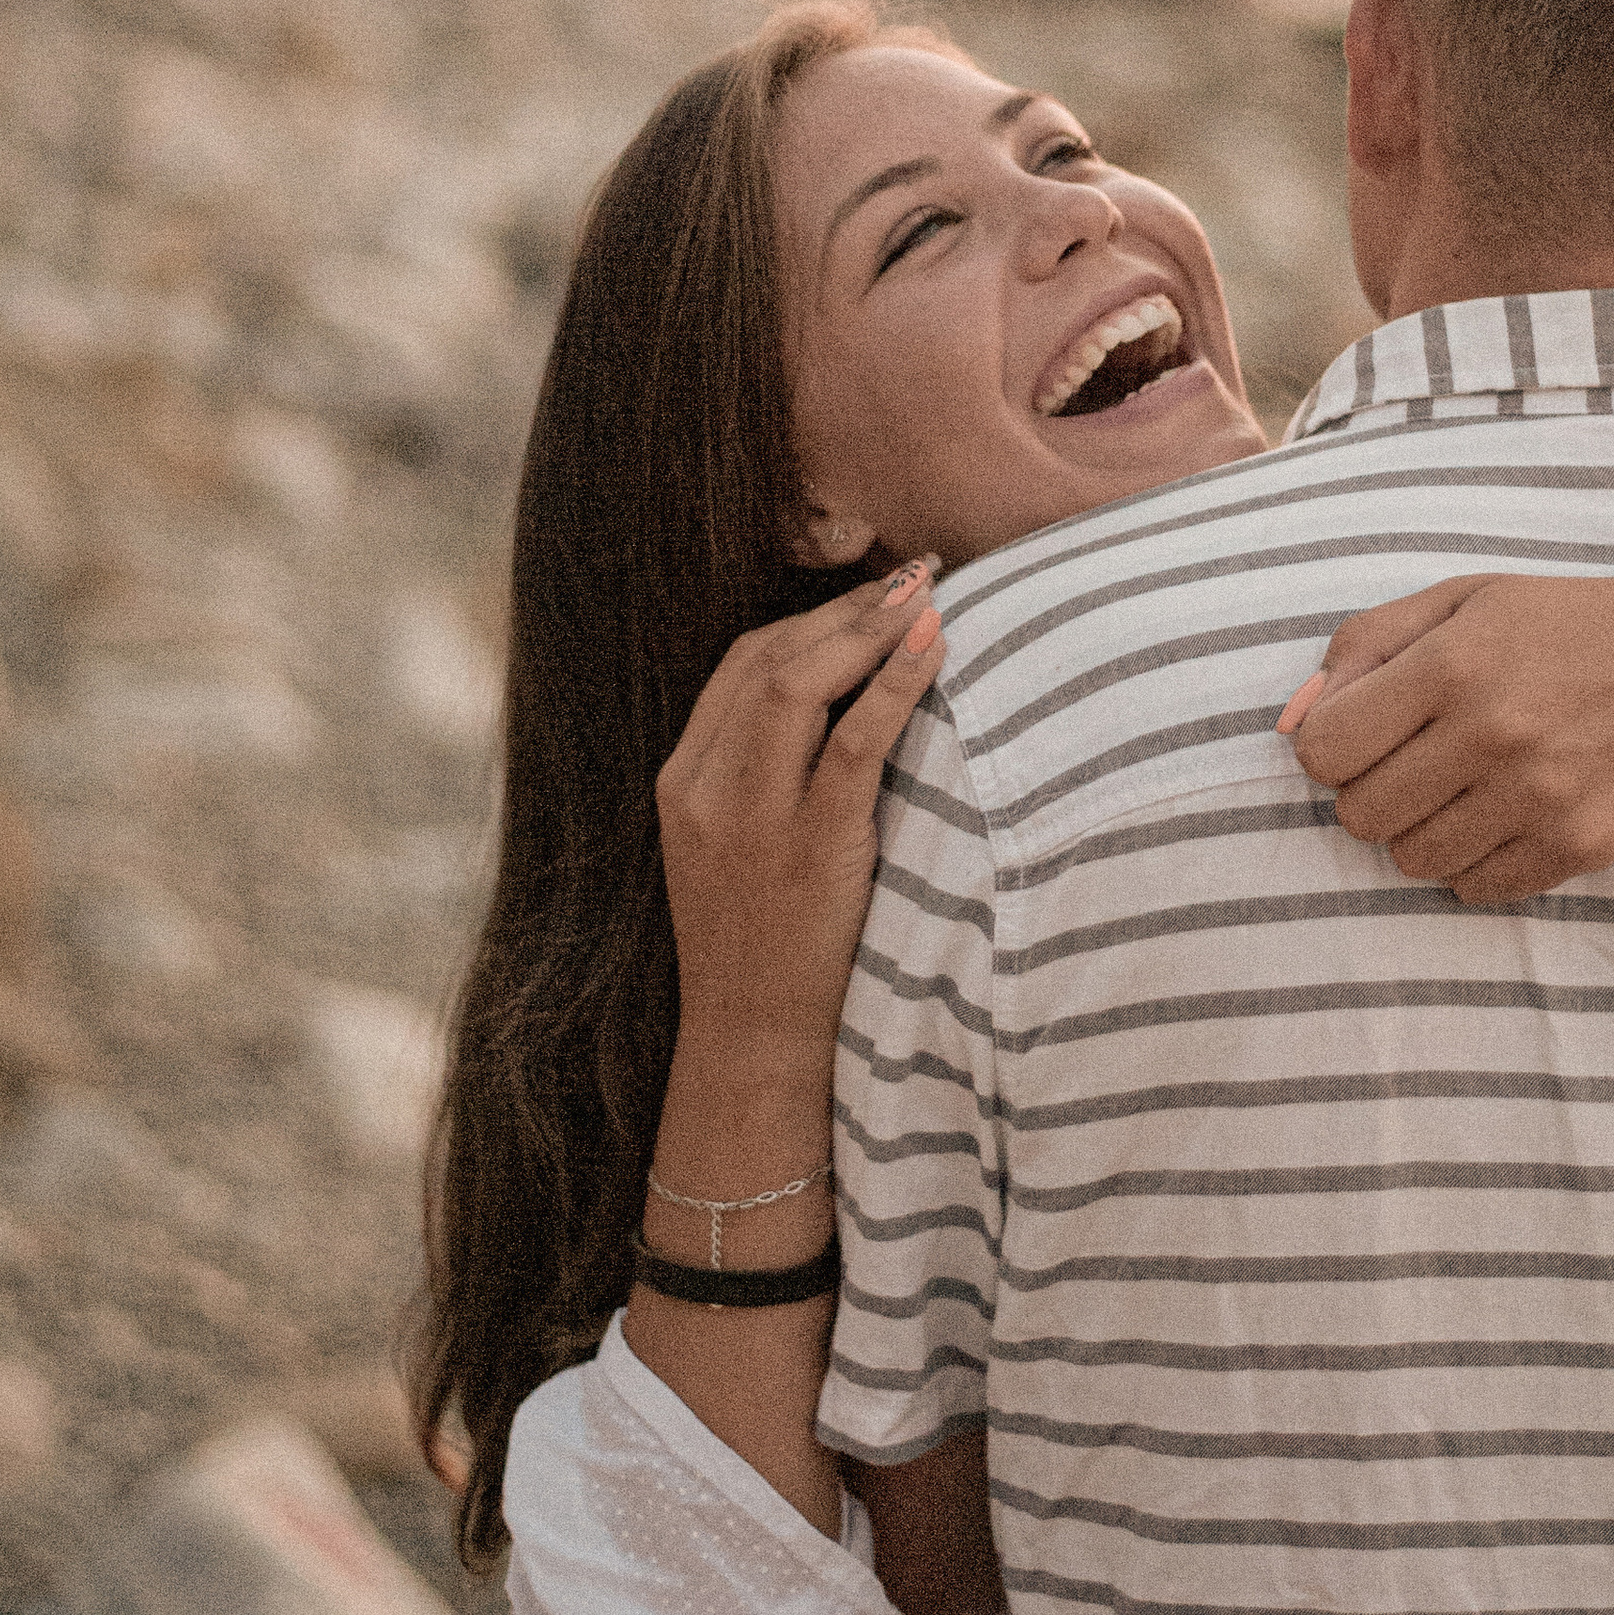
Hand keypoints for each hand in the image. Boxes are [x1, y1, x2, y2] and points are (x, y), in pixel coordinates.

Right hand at [653, 564, 944, 1104]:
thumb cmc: (761, 944)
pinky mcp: (808, 849)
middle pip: (768, 659)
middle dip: (843, 608)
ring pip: (797, 684)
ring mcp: (752, 818)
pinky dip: (894, 684)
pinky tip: (932, 647)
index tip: (870, 593)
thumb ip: (761, 774)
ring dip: (867, 628)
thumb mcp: (732, 847)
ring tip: (925, 593)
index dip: (811, 616)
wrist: (751, 1041)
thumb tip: (837, 699)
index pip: (742, 665)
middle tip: (912, 573)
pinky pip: (851, 745)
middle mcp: (706, 788)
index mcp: (682, 780)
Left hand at [1279, 503, 1613, 906]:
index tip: (1365, 734)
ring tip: (1462, 787)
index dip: (1329, 747)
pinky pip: (1475, 889)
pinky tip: (1504, 813)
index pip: (1322, 750)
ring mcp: (1539, 797)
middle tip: (1417, 761)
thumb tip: (1285, 728)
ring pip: (1411, 861)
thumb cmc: (1557, 624)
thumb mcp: (1458, 603)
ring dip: (1420, 831)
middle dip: (1371, 791)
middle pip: (1359, 815)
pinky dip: (1473, 861)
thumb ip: (1362, 649)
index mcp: (1451, 665)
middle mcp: (1493, 734)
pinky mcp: (1578, 845)